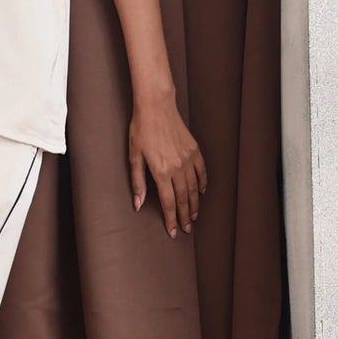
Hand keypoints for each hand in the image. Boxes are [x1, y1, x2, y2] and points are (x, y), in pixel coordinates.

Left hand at [128, 94, 206, 238]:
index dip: (171, 219)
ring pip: (194, 188)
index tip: (174, 232)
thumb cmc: (141, 130)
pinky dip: (203, 183)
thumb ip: (138, 182)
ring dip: (195, 204)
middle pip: (183, 198)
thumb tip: (137, 204)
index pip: (168, 202)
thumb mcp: (134, 156)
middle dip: (185, 216)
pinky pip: (202, 171)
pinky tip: (202, 192)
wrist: (156, 106)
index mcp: (161, 171)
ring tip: (194, 216)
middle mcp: (177, 168)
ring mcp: (188, 158)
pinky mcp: (194, 150)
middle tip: (186, 229)